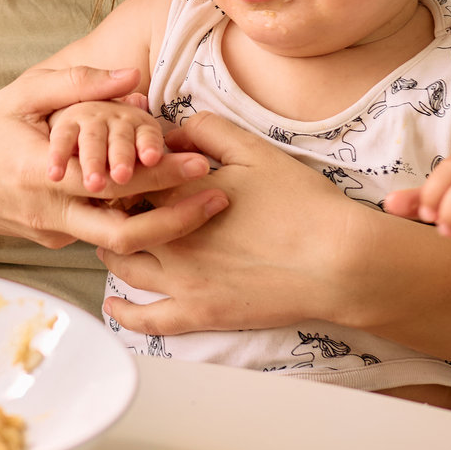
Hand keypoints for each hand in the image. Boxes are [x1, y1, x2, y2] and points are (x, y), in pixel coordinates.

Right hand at [0, 66, 214, 249]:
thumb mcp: (21, 94)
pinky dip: (132, 216)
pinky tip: (161, 198)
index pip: (111, 181)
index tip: (201, 161)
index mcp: (40, 173)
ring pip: (118, 238)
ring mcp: (54, 232)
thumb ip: (77, 83)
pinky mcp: (56, 239)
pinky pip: (100, 230)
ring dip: (161, 223)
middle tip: (219, 195)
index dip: (159, 176)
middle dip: (177, 217)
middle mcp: (49, 211)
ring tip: (203, 200)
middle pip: (125, 230)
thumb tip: (133, 77)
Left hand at [97, 112, 379, 335]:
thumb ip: (207, 130)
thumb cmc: (301, 204)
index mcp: (180, 194)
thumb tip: (173, 131)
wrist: (337, 261)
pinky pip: (147, 319)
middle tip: (114, 202)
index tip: (127, 168)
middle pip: (121, 220)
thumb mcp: (254, 150)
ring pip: (124, 264)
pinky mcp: (199, 313)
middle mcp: (171, 238)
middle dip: (114, 209)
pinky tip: (113, 303)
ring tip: (112, 239)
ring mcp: (182, 280)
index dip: (126, 172)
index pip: (131, 178)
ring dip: (113, 249)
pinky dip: (123, 312)